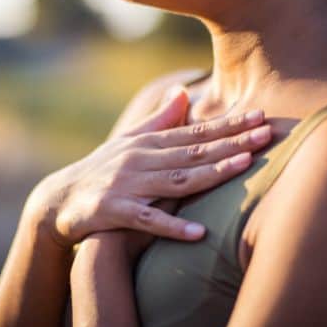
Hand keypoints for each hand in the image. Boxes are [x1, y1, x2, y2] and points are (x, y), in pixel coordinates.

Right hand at [28, 86, 271, 249]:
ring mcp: (127, 185)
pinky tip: (199, 233)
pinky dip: (172, 226)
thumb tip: (183, 92)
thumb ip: (159, 120)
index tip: (260, 116)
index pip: (195, 133)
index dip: (229, 125)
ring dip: (210, 173)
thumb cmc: (102, 169)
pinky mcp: (113, 211)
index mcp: (148, 143)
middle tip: (267, 134)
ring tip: (243, 167)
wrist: (60, 199)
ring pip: (176, 179)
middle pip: (192, 152)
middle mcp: (140, 159)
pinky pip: (147, 220)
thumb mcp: (129, 142)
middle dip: (232, 142)